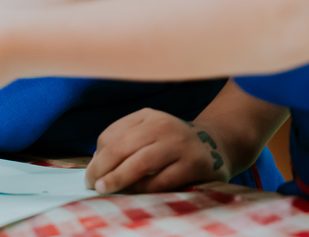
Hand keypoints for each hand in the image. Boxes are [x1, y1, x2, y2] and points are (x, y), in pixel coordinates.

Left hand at [84, 109, 231, 193]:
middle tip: (91, 183)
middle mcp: (162, 125)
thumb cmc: (173, 144)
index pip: (112, 134)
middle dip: (102, 168)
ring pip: (140, 163)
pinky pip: (161, 180)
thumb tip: (96, 164)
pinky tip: (135, 192)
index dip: (98, 156)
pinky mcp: (194, 165)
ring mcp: (179, 144)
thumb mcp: (150, 133)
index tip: (91, 172)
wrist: (217, 145)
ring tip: (104, 188)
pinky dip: (144, 188)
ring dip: (118, 178)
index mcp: (148, 116)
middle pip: (122, 147)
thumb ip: (125, 142)